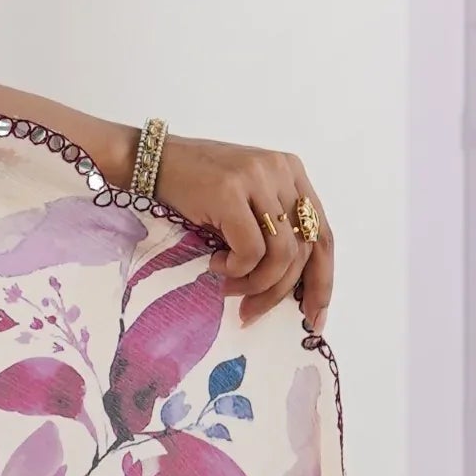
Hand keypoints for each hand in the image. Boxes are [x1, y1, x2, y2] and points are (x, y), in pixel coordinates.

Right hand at [155, 134, 332, 331]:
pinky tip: (215, 263)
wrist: (152, 160)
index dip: (322, 280)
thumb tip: (288, 285)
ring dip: (255, 283)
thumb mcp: (246, 201)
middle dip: (280, 291)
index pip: (322, 234)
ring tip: (228, 287)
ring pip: (281, 254)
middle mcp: (282, 171)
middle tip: (251, 312)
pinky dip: (235, 268)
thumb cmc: (196, 186)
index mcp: (293, 173)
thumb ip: (272, 228)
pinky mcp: (230, 192)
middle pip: (304, 249)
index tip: (315, 316)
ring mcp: (258, 179)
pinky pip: (250, 250)